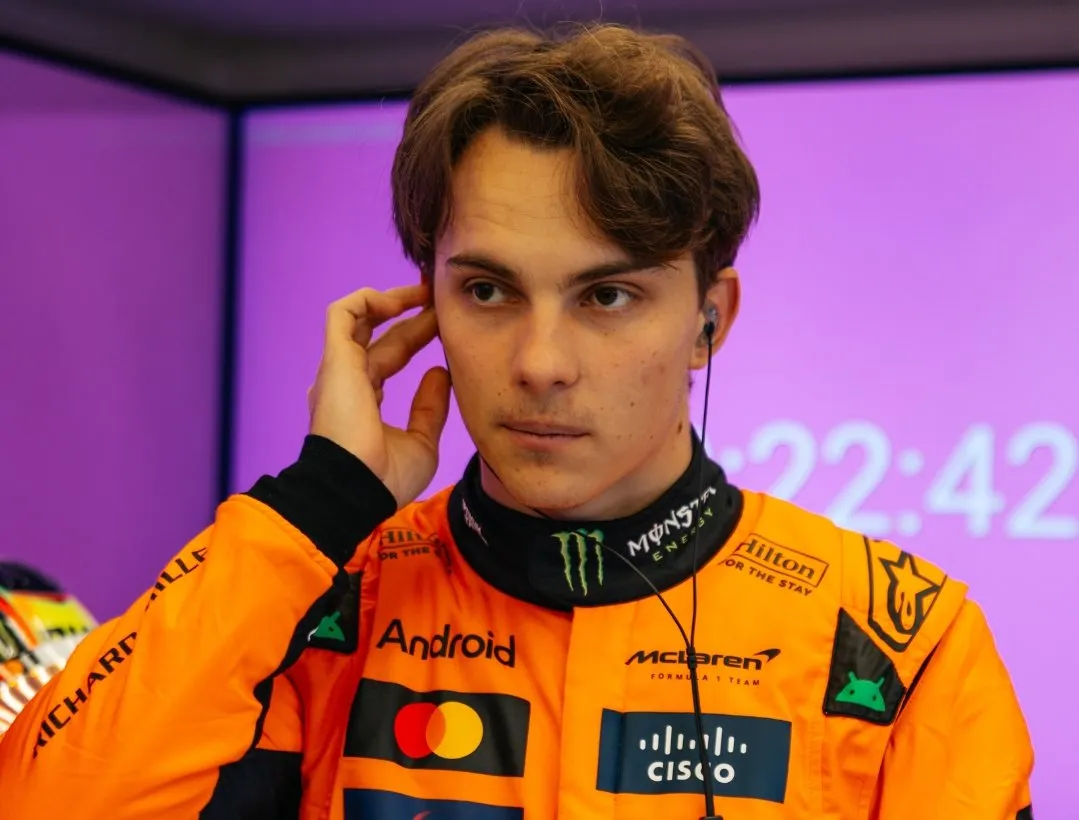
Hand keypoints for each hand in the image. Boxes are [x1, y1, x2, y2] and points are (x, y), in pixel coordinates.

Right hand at [308, 283, 450, 507]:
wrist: (356, 489)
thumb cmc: (385, 478)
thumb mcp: (421, 442)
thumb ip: (430, 408)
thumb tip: (440, 372)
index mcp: (364, 400)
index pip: (392, 356)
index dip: (418, 334)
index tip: (446, 320)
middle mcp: (347, 380)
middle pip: (382, 335)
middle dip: (414, 313)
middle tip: (443, 298)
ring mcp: (339, 369)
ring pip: (361, 318)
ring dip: (394, 299)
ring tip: (426, 290)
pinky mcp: (335, 359)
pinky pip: (342, 313)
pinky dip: (369, 299)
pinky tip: (401, 297)